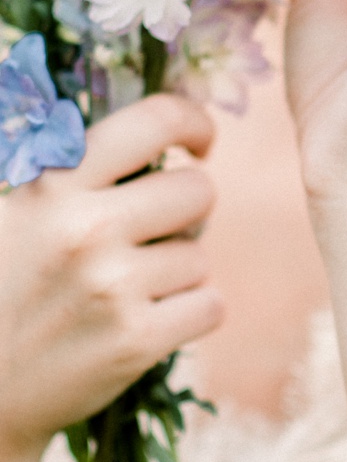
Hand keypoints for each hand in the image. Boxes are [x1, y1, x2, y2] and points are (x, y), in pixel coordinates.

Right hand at [0, 94, 221, 456]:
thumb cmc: (6, 289)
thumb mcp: (18, 211)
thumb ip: (76, 173)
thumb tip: (161, 135)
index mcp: (55, 184)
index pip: (154, 120)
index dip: (193, 123)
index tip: (199, 144)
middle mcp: (87, 228)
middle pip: (198, 192)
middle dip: (187, 213)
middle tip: (154, 236)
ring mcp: (112, 286)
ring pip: (200, 256)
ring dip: (177, 274)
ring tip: (126, 293)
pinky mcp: (135, 341)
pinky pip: (210, 306)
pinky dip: (189, 315)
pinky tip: (145, 323)